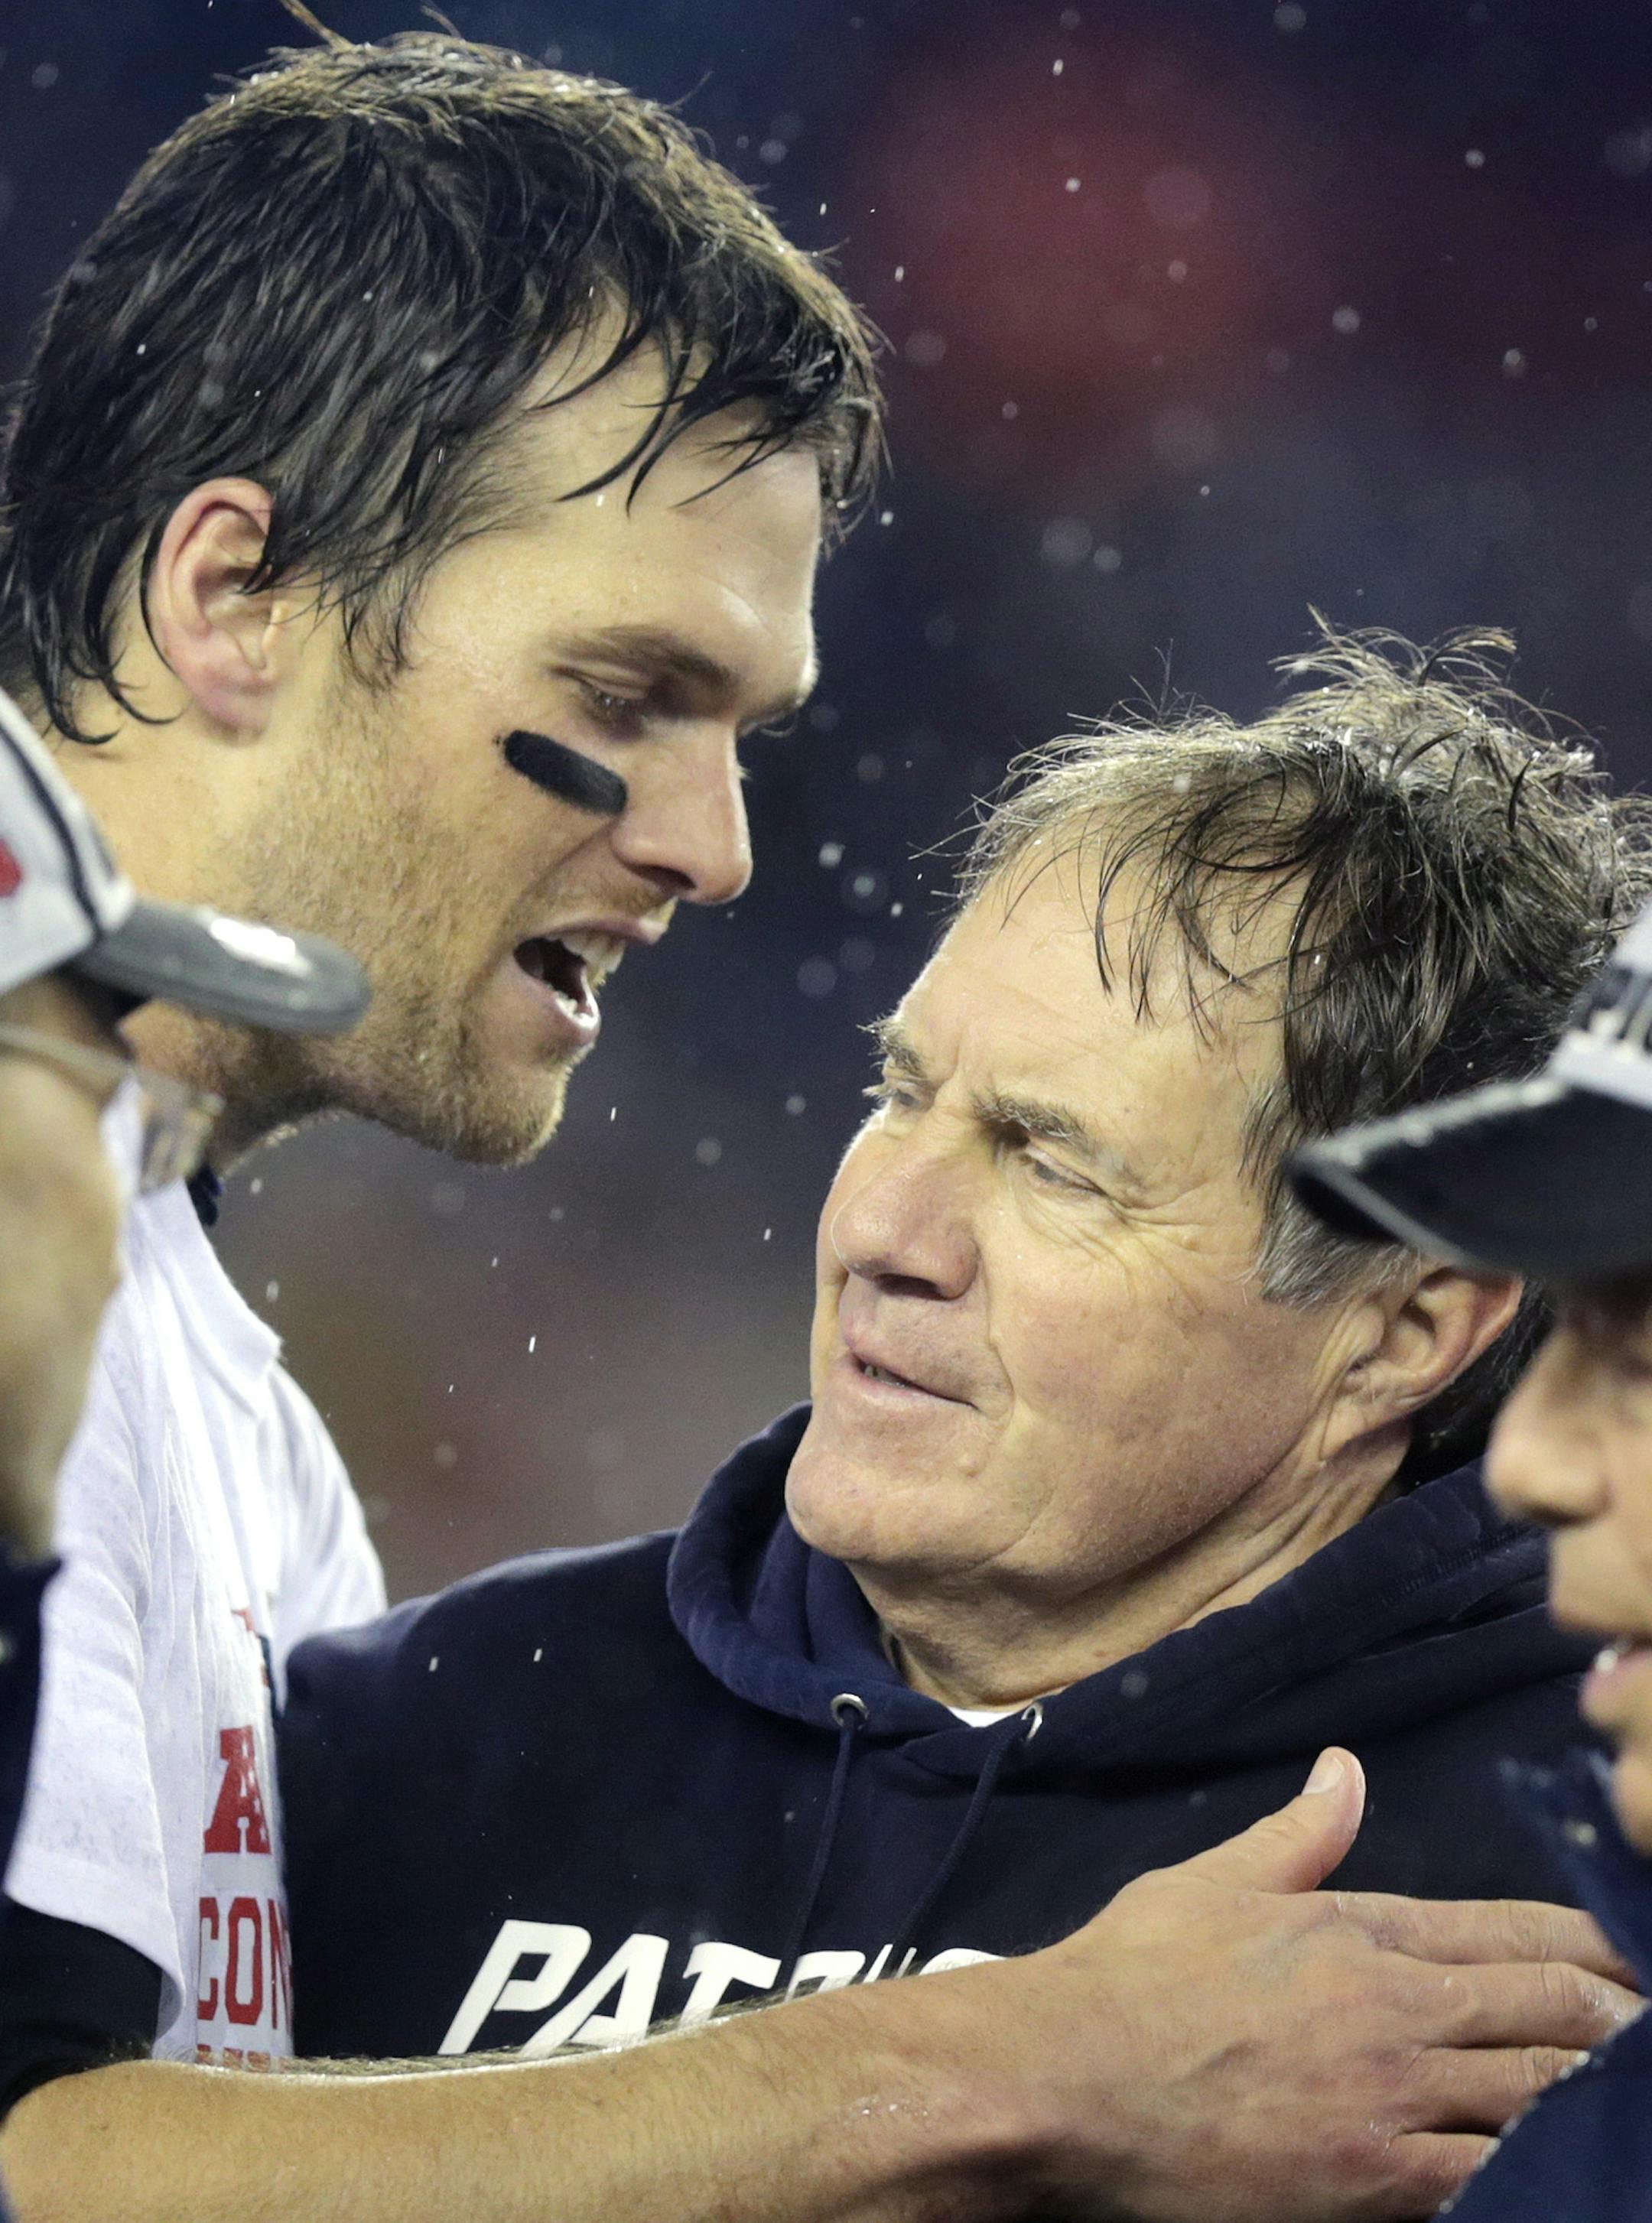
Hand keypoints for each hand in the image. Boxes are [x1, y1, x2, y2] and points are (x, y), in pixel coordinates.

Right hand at [986, 1747, 1639, 2221]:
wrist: (1065, 2077)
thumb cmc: (1127, 1977)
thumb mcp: (1210, 1883)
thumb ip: (1297, 1835)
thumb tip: (1346, 1769)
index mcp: (1358, 1929)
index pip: (1514, 1931)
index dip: (1593, 1947)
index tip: (1633, 1959)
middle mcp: (1391, 2007)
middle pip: (1550, 2010)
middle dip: (1618, 2019)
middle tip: (1650, 2026)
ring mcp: (1389, 2097)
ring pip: (1540, 2093)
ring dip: (1595, 2091)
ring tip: (1630, 2092)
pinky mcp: (1372, 2180)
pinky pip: (1491, 2177)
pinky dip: (1541, 2168)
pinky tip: (1571, 2164)